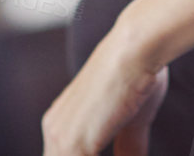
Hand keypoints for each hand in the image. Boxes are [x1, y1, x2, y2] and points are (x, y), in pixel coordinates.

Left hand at [42, 14, 169, 155]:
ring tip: (124, 154)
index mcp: (63, 122)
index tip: (113, 152)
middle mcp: (55, 130)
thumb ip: (128, 147)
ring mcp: (61, 138)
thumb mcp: (134, 120)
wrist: (136, 48)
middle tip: (122, 154)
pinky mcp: (73, 145)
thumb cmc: (138, 70)